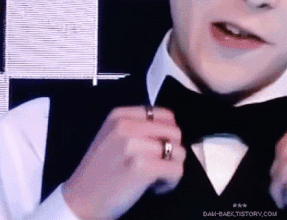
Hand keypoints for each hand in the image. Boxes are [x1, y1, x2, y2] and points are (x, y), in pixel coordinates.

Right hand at [62, 106, 185, 219]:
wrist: (78, 202)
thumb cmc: (99, 172)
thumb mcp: (112, 136)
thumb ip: (138, 126)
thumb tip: (171, 128)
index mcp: (120, 115)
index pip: (165, 115)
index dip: (167, 134)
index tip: (157, 148)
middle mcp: (127, 126)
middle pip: (175, 132)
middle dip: (172, 150)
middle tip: (157, 165)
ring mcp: (134, 145)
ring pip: (178, 150)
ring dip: (172, 166)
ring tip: (155, 177)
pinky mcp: (142, 167)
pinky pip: (176, 169)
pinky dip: (171, 181)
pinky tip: (155, 187)